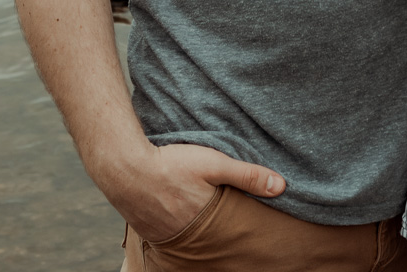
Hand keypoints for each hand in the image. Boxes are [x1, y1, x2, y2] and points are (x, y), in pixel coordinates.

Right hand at [88, 140, 283, 243]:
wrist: (124, 167)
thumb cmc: (171, 164)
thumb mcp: (214, 163)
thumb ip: (247, 175)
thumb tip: (282, 187)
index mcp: (206, 223)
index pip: (230, 237)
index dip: (239, 238)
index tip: (251, 241)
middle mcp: (186, 236)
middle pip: (209, 243)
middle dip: (220, 241)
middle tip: (229, 237)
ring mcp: (165, 237)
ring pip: (189, 241)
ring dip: (199, 237)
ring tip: (206, 229)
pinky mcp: (148, 232)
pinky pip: (169, 239)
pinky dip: (178, 233)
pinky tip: (180, 222)